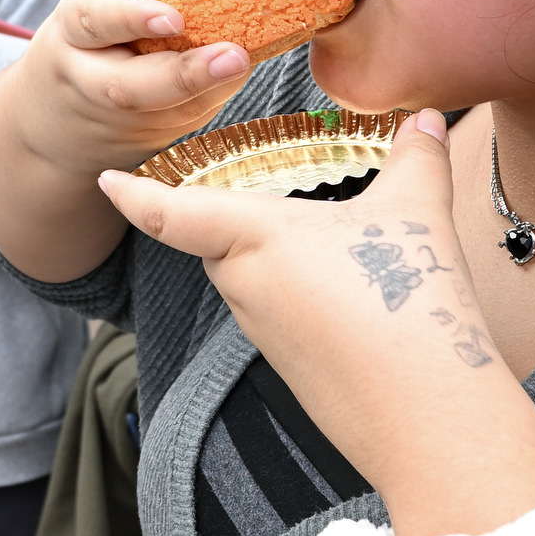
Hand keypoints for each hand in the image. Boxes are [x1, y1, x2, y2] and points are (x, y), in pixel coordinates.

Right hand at [6, 0, 259, 175]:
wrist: (47, 121)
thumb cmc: (88, 42)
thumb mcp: (97, 6)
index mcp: (72, 30)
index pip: (96, 20)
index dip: (134, 18)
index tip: (175, 18)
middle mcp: (85, 79)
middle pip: (128, 87)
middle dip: (185, 75)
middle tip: (235, 57)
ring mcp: (112, 120)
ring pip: (164, 114)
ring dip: (212, 91)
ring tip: (245, 64)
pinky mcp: (138, 144)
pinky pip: (182, 124)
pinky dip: (212, 100)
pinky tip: (235, 76)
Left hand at [94, 114, 534, 535]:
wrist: (424, 416)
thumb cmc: (406, 302)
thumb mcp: (417, 215)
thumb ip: (418, 159)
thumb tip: (428, 119)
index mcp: (252, 239)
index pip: (171, 213)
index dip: (135, 195)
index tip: (106, 180)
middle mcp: (244, 286)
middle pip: (219, 241)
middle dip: (232, 217)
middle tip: (254, 186)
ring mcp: (264, 333)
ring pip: (253, 279)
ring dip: (276, 259)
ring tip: (327, 239)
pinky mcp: (291, 367)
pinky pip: (282, 316)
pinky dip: (303, 297)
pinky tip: (351, 292)